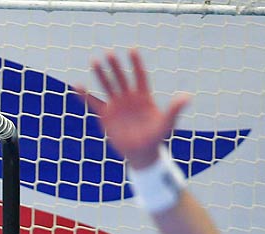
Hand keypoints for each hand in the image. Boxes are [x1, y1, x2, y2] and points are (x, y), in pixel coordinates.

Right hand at [75, 50, 189, 169]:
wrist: (141, 152)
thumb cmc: (156, 137)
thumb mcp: (167, 123)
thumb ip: (175, 109)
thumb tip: (186, 97)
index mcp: (144, 97)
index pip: (139, 76)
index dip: (136, 64)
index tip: (132, 50)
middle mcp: (129, 98)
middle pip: (121, 78)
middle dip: (115, 66)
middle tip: (109, 53)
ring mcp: (116, 106)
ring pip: (108, 86)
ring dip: (101, 74)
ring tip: (94, 61)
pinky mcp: (106, 116)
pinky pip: (94, 103)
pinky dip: (85, 96)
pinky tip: (77, 86)